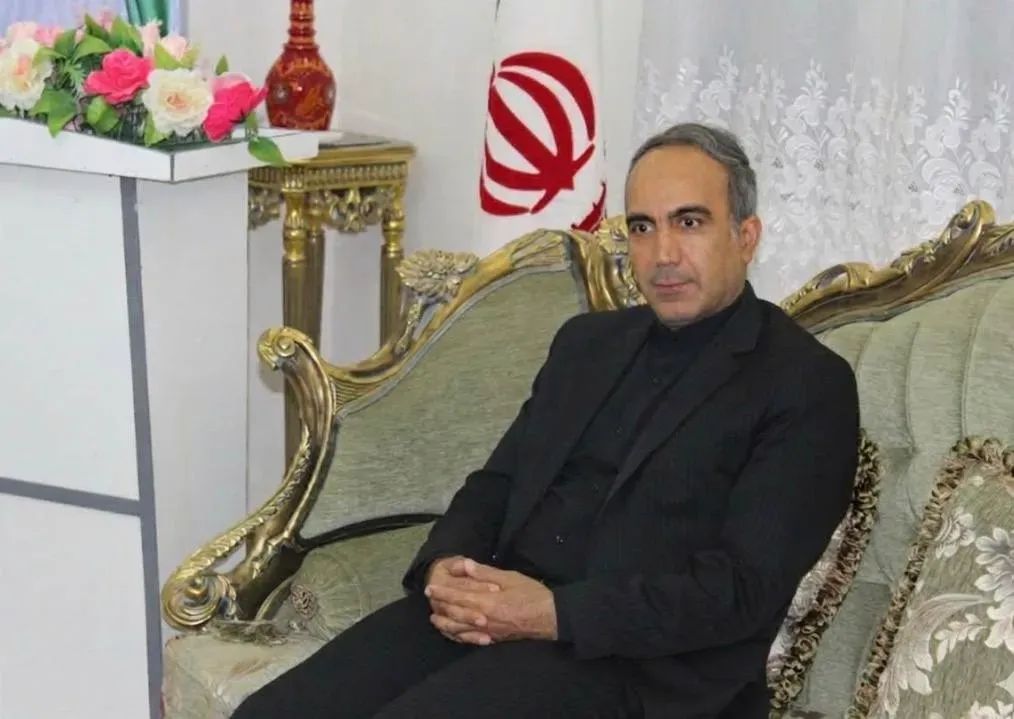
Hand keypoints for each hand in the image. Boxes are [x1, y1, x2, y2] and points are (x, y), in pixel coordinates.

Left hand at [425, 559, 557, 643]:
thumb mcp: (510, 578)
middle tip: (428, 599)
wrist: (550, 617)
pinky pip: (471, 639)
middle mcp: (484, 619)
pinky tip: (454, 634)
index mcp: (487, 602)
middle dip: (440, 605)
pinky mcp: (494, 639)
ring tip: (434, 619)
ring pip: (460, 630)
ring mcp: (488, 632)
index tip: (430, 588)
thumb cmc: (532, 594)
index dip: (443, 592)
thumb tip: (466, 565)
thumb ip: (486, 573)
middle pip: (455, 614)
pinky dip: (459, 636)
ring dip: (445, 624)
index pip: (458, 597)